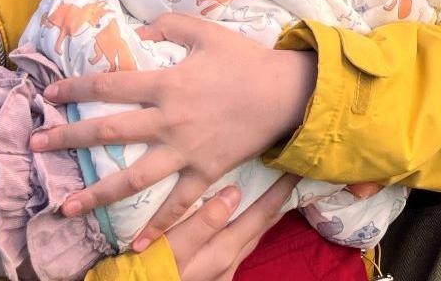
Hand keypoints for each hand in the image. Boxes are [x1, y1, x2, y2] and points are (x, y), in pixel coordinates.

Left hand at [32, 13, 318, 249]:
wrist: (286, 92)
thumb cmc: (246, 59)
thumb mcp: (206, 31)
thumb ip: (170, 24)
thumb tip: (140, 26)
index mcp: (165, 83)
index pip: (109, 86)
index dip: (75, 89)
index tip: (48, 95)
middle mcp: (168, 119)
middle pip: (108, 131)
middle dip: (67, 139)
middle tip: (33, 146)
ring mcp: (185, 149)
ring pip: (133, 176)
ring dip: (96, 193)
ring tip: (66, 207)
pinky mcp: (205, 170)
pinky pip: (179, 203)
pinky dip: (160, 226)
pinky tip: (138, 245)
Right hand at [160, 176, 296, 280]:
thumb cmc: (145, 274)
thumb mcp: (172, 248)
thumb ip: (204, 223)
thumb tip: (235, 193)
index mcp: (223, 253)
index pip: (260, 216)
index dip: (279, 193)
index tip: (295, 171)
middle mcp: (227, 265)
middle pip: (258, 229)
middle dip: (275, 204)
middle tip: (287, 178)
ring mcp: (217, 274)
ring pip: (246, 239)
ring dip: (259, 217)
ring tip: (267, 197)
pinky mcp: (205, 277)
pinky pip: (232, 247)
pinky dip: (240, 230)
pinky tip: (232, 225)